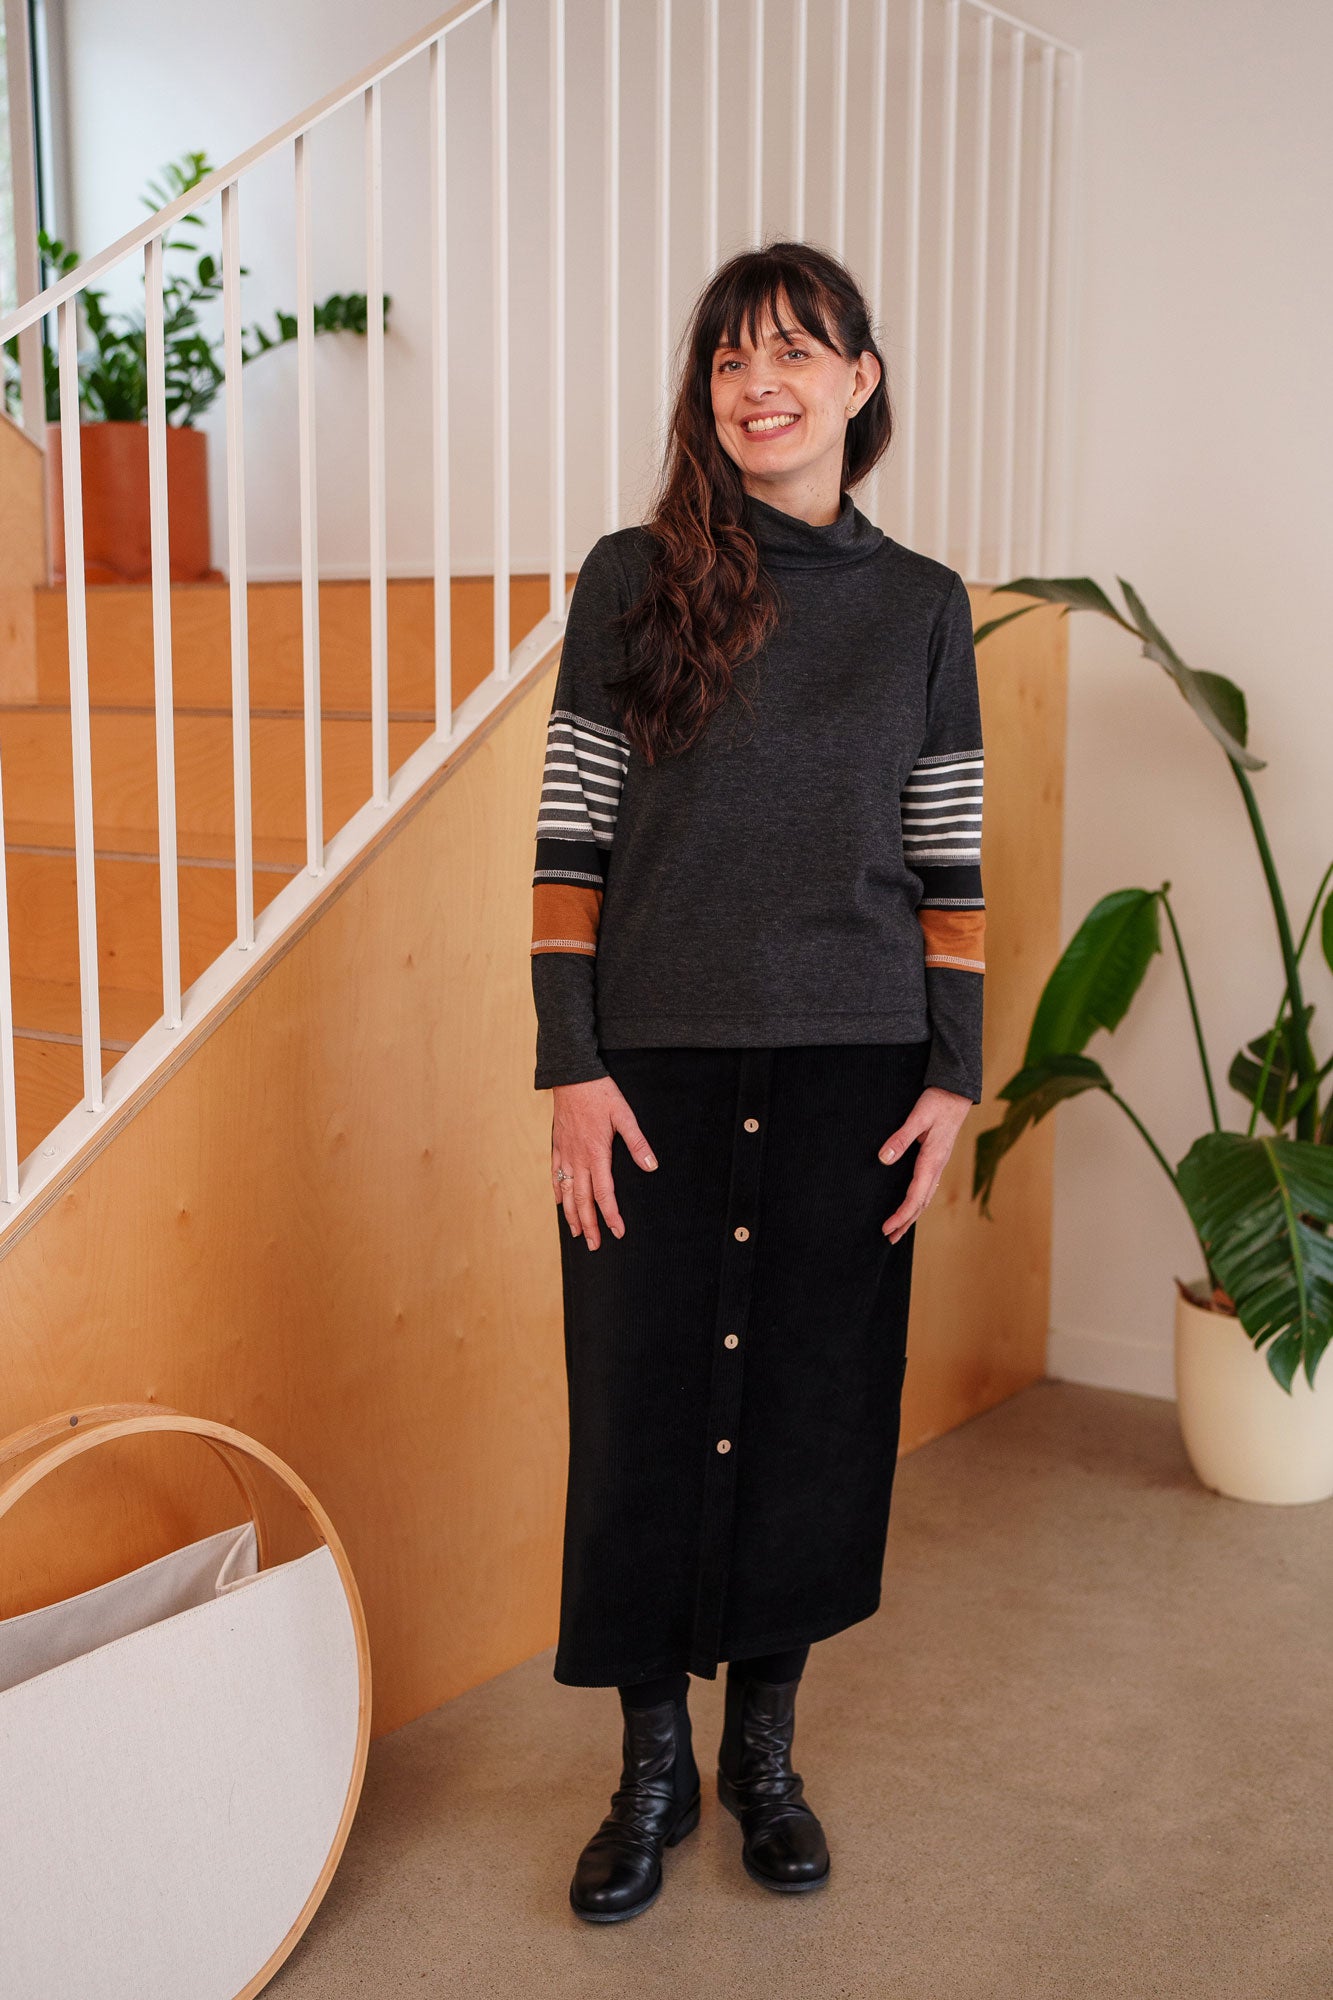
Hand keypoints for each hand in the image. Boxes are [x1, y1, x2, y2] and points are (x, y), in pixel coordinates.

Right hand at [551, 1075, 658, 1249]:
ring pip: (566, 1192)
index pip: (604, 1193)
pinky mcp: (557, 1145)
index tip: (617, 1232)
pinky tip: (559, 1203)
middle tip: (594, 1245)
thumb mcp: (624, 1115)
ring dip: (571, 1215)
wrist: (572, 1076)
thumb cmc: (601, 1093)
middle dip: (589, 1225)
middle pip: (582, 1200)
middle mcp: (579, 1158)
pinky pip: (555, 1174)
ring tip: (577, 1233)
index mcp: (597, 1153)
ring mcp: (565, 1153)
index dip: (611, 1215)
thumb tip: (651, 1165)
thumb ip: (637, 1142)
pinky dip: (557, 1191)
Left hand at [878, 1086, 973, 1242]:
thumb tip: (884, 1158)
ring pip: (926, 1197)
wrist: (957, 1093)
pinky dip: (919, 1202)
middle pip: (921, 1203)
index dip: (901, 1215)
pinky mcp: (937, 1159)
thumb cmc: (937, 1102)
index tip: (887, 1228)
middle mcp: (937, 1167)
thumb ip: (901, 1138)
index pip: (915, 1197)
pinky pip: (928, 1188)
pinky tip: (913, 1205)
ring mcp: (939, 1164)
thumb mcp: (918, 1117)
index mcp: (931, 1161)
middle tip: (888, 1238)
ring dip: (912, 1215)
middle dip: (905, 1222)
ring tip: (899, 1230)